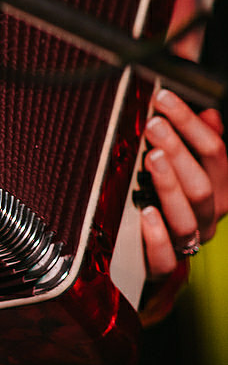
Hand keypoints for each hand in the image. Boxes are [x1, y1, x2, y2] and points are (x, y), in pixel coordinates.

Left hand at [140, 88, 227, 278]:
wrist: (154, 263)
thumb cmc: (170, 206)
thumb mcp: (187, 172)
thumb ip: (195, 143)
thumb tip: (209, 112)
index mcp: (218, 191)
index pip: (215, 154)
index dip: (191, 123)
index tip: (164, 97)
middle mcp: (208, 217)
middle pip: (201, 184)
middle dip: (179, 150)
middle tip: (155, 124)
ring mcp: (187, 242)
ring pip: (186, 216)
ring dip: (169, 184)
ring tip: (151, 157)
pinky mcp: (163, 267)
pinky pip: (165, 257)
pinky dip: (156, 235)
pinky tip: (146, 213)